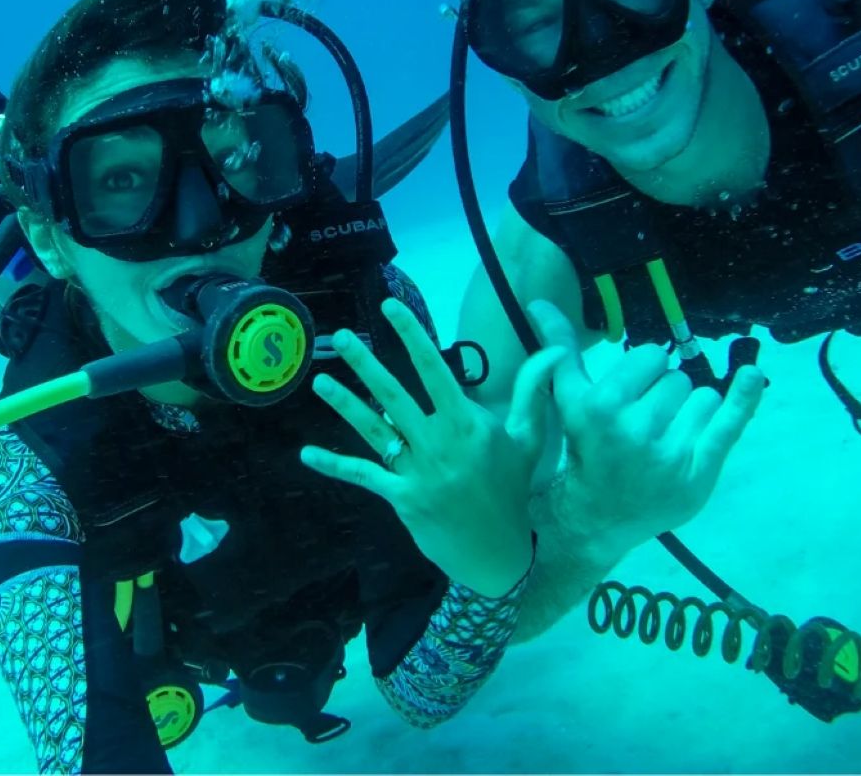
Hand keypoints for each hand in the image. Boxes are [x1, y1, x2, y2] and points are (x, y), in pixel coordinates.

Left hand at [299, 299, 555, 597]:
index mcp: (469, 425)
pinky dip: (334, 465)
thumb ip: (531, 392)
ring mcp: (419, 472)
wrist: (498, 551)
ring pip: (375, 430)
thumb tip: (553, 351)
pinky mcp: (402, 497)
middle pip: (396, 396)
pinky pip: (364, 475)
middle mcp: (440, 444)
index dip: (411, 337)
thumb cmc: (511, 489)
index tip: (389, 308)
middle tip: (341, 337)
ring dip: (345, 404)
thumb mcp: (527, 440)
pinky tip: (307, 454)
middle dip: (366, 364)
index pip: (435, 371)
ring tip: (319, 380)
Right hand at [519, 300, 765, 561]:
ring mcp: (670, 452)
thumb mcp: (564, 402)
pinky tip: (753, 375)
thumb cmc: (581, 453)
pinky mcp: (698, 471)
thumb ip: (559, 351)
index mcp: (599, 406)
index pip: (649, 357)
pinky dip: (744, 395)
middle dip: (665, 394)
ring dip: (691, 411)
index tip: (632, 391)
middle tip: (645, 423)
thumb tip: (540, 302)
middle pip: (676, 377)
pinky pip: (730, 422)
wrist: (595, 520)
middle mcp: (634, 428)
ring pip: (703, 397)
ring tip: (668, 437)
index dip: (643, 372)